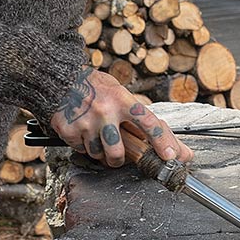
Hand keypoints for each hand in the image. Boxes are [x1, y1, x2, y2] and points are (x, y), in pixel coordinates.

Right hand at [49, 67, 193, 167]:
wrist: (61, 79)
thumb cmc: (98, 88)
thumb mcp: (123, 95)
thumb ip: (147, 121)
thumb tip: (179, 149)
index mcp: (122, 99)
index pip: (148, 122)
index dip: (162, 142)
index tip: (171, 157)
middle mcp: (104, 110)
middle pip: (117, 152)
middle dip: (118, 160)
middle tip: (117, 155)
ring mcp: (85, 121)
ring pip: (98, 155)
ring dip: (100, 152)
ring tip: (97, 137)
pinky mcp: (68, 130)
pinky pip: (81, 150)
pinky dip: (83, 145)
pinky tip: (82, 131)